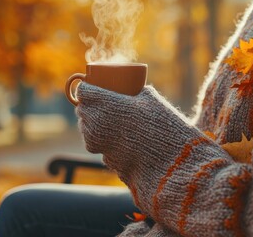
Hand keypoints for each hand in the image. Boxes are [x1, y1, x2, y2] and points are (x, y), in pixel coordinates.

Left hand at [76, 82, 199, 178]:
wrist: (171, 165)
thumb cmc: (164, 128)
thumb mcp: (153, 100)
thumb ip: (138, 92)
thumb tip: (134, 90)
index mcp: (106, 105)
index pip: (83, 91)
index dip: (87, 88)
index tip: (93, 87)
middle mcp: (96, 124)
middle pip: (81, 110)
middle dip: (89, 105)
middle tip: (102, 103)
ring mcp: (98, 145)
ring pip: (86, 129)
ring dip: (93, 123)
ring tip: (110, 121)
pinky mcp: (105, 160)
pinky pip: (98, 146)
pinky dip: (104, 141)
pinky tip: (122, 140)